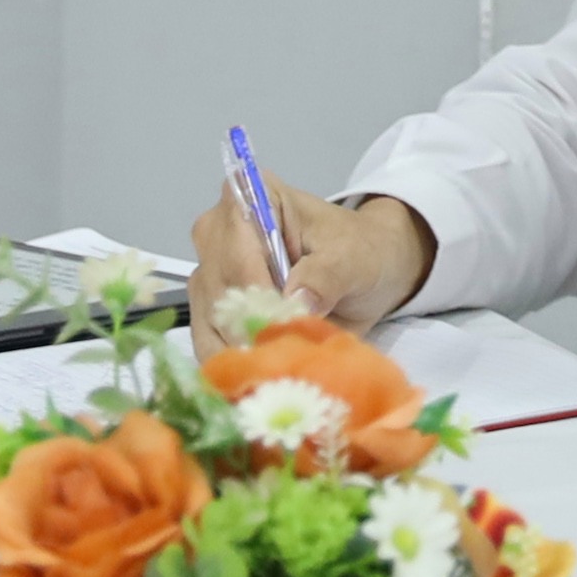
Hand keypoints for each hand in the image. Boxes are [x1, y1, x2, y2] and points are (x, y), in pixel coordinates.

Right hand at [184, 183, 433, 351]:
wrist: (369, 272)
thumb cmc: (361, 252)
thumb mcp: (355, 258)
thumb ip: (326, 275)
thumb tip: (296, 301)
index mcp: (254, 198)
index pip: (236, 244)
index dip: (254, 286)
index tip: (282, 319)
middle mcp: (219, 232)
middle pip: (217, 288)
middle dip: (248, 327)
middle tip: (284, 357)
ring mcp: (211, 274)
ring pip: (208, 321)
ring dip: (239, 352)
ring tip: (277, 372)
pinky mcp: (211, 312)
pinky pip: (209, 344)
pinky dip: (234, 366)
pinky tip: (261, 378)